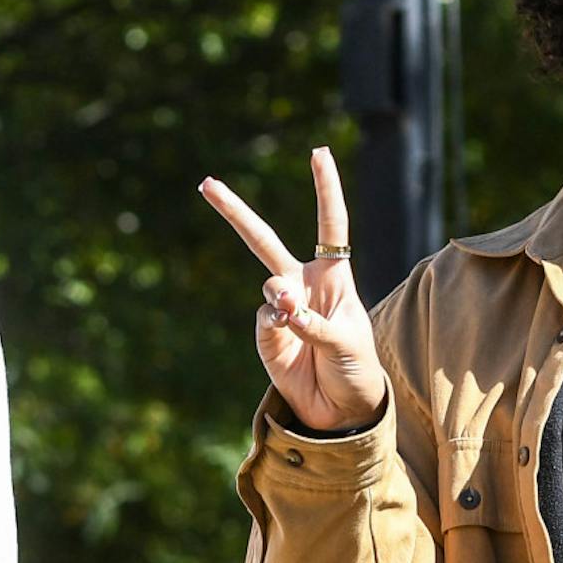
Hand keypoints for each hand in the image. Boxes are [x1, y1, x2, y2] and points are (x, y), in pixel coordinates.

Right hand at [200, 147, 388, 432]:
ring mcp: (281, 307)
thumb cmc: (356, 367)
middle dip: (234, 211)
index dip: (325, 188)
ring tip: (298, 321)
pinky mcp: (265, 332)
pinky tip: (288, 337)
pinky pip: (264, 317)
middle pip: (264, 238)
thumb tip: (277, 300)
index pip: (330, 223)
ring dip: (282, 298)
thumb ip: (312, 319)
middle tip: (207, 184)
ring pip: (267, 282)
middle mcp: (303, 283)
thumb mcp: (346, 341)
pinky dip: (276, 326)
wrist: (341, 409)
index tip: (318, 152)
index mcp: (334, 275)